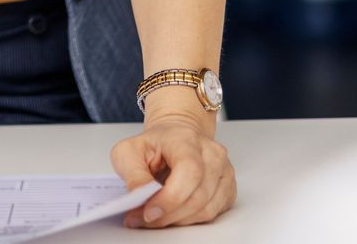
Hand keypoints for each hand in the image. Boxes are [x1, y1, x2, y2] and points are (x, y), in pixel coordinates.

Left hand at [109, 105, 236, 228]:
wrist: (175, 136)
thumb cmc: (154, 144)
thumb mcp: (128, 152)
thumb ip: (132, 174)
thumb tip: (139, 198)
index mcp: (186, 139)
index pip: (189, 171)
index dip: (171, 197)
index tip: (150, 212)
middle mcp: (212, 153)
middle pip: (198, 195)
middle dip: (169, 214)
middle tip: (144, 219)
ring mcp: (224, 171)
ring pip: (206, 209)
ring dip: (178, 220)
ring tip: (156, 217)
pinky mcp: (228, 188)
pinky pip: (212, 213)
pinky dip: (190, 219)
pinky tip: (173, 213)